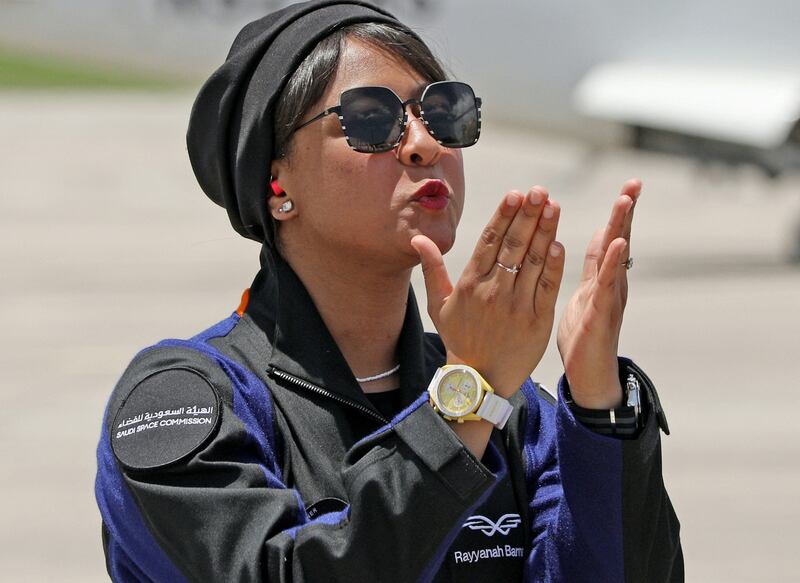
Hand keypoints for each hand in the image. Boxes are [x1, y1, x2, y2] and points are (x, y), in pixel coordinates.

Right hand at [411, 187, 564, 396]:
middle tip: (538, 190)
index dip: (503, 216)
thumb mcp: (437, 305)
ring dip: (544, 231)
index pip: (489, 242)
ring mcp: (516, 306)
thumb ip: (432, 269)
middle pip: (513, 245)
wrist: (479, 380)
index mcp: (470, 284)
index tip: (515, 193)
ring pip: (532, 261)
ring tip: (552, 205)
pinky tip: (558, 243)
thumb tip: (418, 238)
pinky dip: (553, 265)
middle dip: (527, 215)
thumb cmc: (459, 338)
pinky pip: (546, 287)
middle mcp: (493, 291)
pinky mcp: (536, 320)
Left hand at [556, 179, 640, 407]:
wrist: (588, 375)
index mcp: (604, 278)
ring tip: (626, 201)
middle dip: (627, 212)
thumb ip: (595, 267)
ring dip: (623, 227)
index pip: (612, 238)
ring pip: (617, 257)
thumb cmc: (585, 336)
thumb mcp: (585, 294)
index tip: (628, 186)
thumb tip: (604, 235)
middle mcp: (613, 284)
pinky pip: (608, 283)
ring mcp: (610, 297)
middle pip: (620, 240)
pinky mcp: (603, 313)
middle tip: (634, 182)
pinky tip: (619, 243)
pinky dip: (614, 262)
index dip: (619, 213)